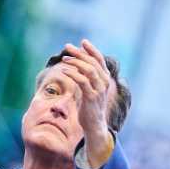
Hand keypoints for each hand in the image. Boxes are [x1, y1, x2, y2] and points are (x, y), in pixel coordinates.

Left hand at [61, 40, 113, 167]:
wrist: (94, 126)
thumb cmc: (90, 108)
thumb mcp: (90, 90)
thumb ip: (87, 78)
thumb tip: (78, 65)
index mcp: (105, 79)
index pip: (100, 60)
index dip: (92, 49)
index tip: (83, 42)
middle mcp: (104, 82)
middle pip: (92, 62)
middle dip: (80, 53)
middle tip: (68, 47)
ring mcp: (99, 90)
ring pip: (88, 69)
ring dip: (76, 62)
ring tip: (65, 58)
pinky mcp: (91, 97)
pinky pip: (82, 81)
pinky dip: (73, 74)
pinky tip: (64, 70)